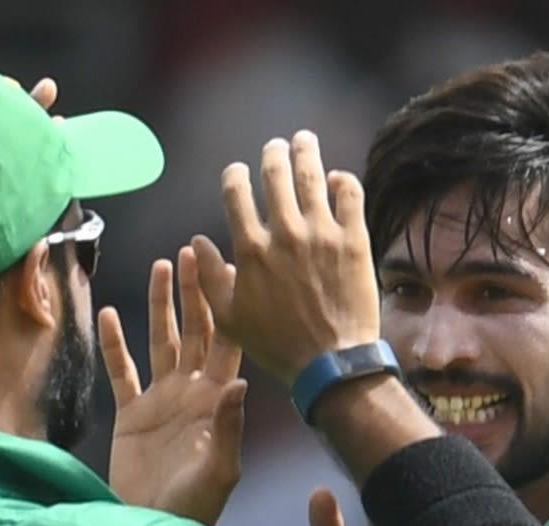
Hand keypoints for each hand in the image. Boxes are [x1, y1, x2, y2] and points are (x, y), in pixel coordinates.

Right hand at [102, 246, 247, 525]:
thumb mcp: (219, 470)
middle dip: (195, 292)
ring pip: (161, 339)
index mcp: (217, 400)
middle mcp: (192, 391)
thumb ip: (229, 426)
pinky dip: (114, 343)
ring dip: (161, 305)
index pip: (227, 341)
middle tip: (193, 251)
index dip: (228, 305)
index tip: (227, 267)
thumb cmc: (195, 507)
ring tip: (160, 266)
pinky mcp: (130, 413)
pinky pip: (121, 370)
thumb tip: (240, 380)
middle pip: (195, 330)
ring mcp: (161, 399)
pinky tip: (108, 313)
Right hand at [192, 130, 379, 385]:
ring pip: (312, 176)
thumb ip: (208, 277)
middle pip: (275, 175)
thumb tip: (194, 242)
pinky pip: (349, 195)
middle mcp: (286, 233)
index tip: (237, 171)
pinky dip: (342, 181)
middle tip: (276, 146)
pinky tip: (337, 179)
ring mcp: (322, 234)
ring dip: (305, 152)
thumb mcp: (229, 317)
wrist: (331, 361)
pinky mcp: (354, 240)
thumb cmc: (277, 344)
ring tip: (304, 141)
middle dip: (272, 154)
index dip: (234, 176)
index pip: (236, 194)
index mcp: (252, 249)